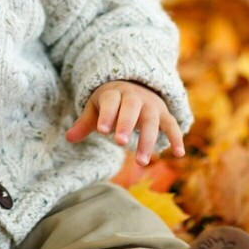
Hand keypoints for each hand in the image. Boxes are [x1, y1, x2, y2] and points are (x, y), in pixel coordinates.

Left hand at [65, 81, 184, 165]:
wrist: (136, 85)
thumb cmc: (111, 102)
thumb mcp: (96, 108)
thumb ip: (85, 123)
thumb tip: (68, 137)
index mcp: (115, 93)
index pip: (111, 102)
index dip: (107, 115)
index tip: (102, 131)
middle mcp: (134, 97)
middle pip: (132, 108)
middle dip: (126, 124)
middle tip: (120, 143)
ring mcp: (151, 106)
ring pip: (151, 120)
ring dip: (148, 140)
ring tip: (141, 162)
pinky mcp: (164, 114)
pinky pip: (172, 125)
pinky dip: (176, 138)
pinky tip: (179, 154)